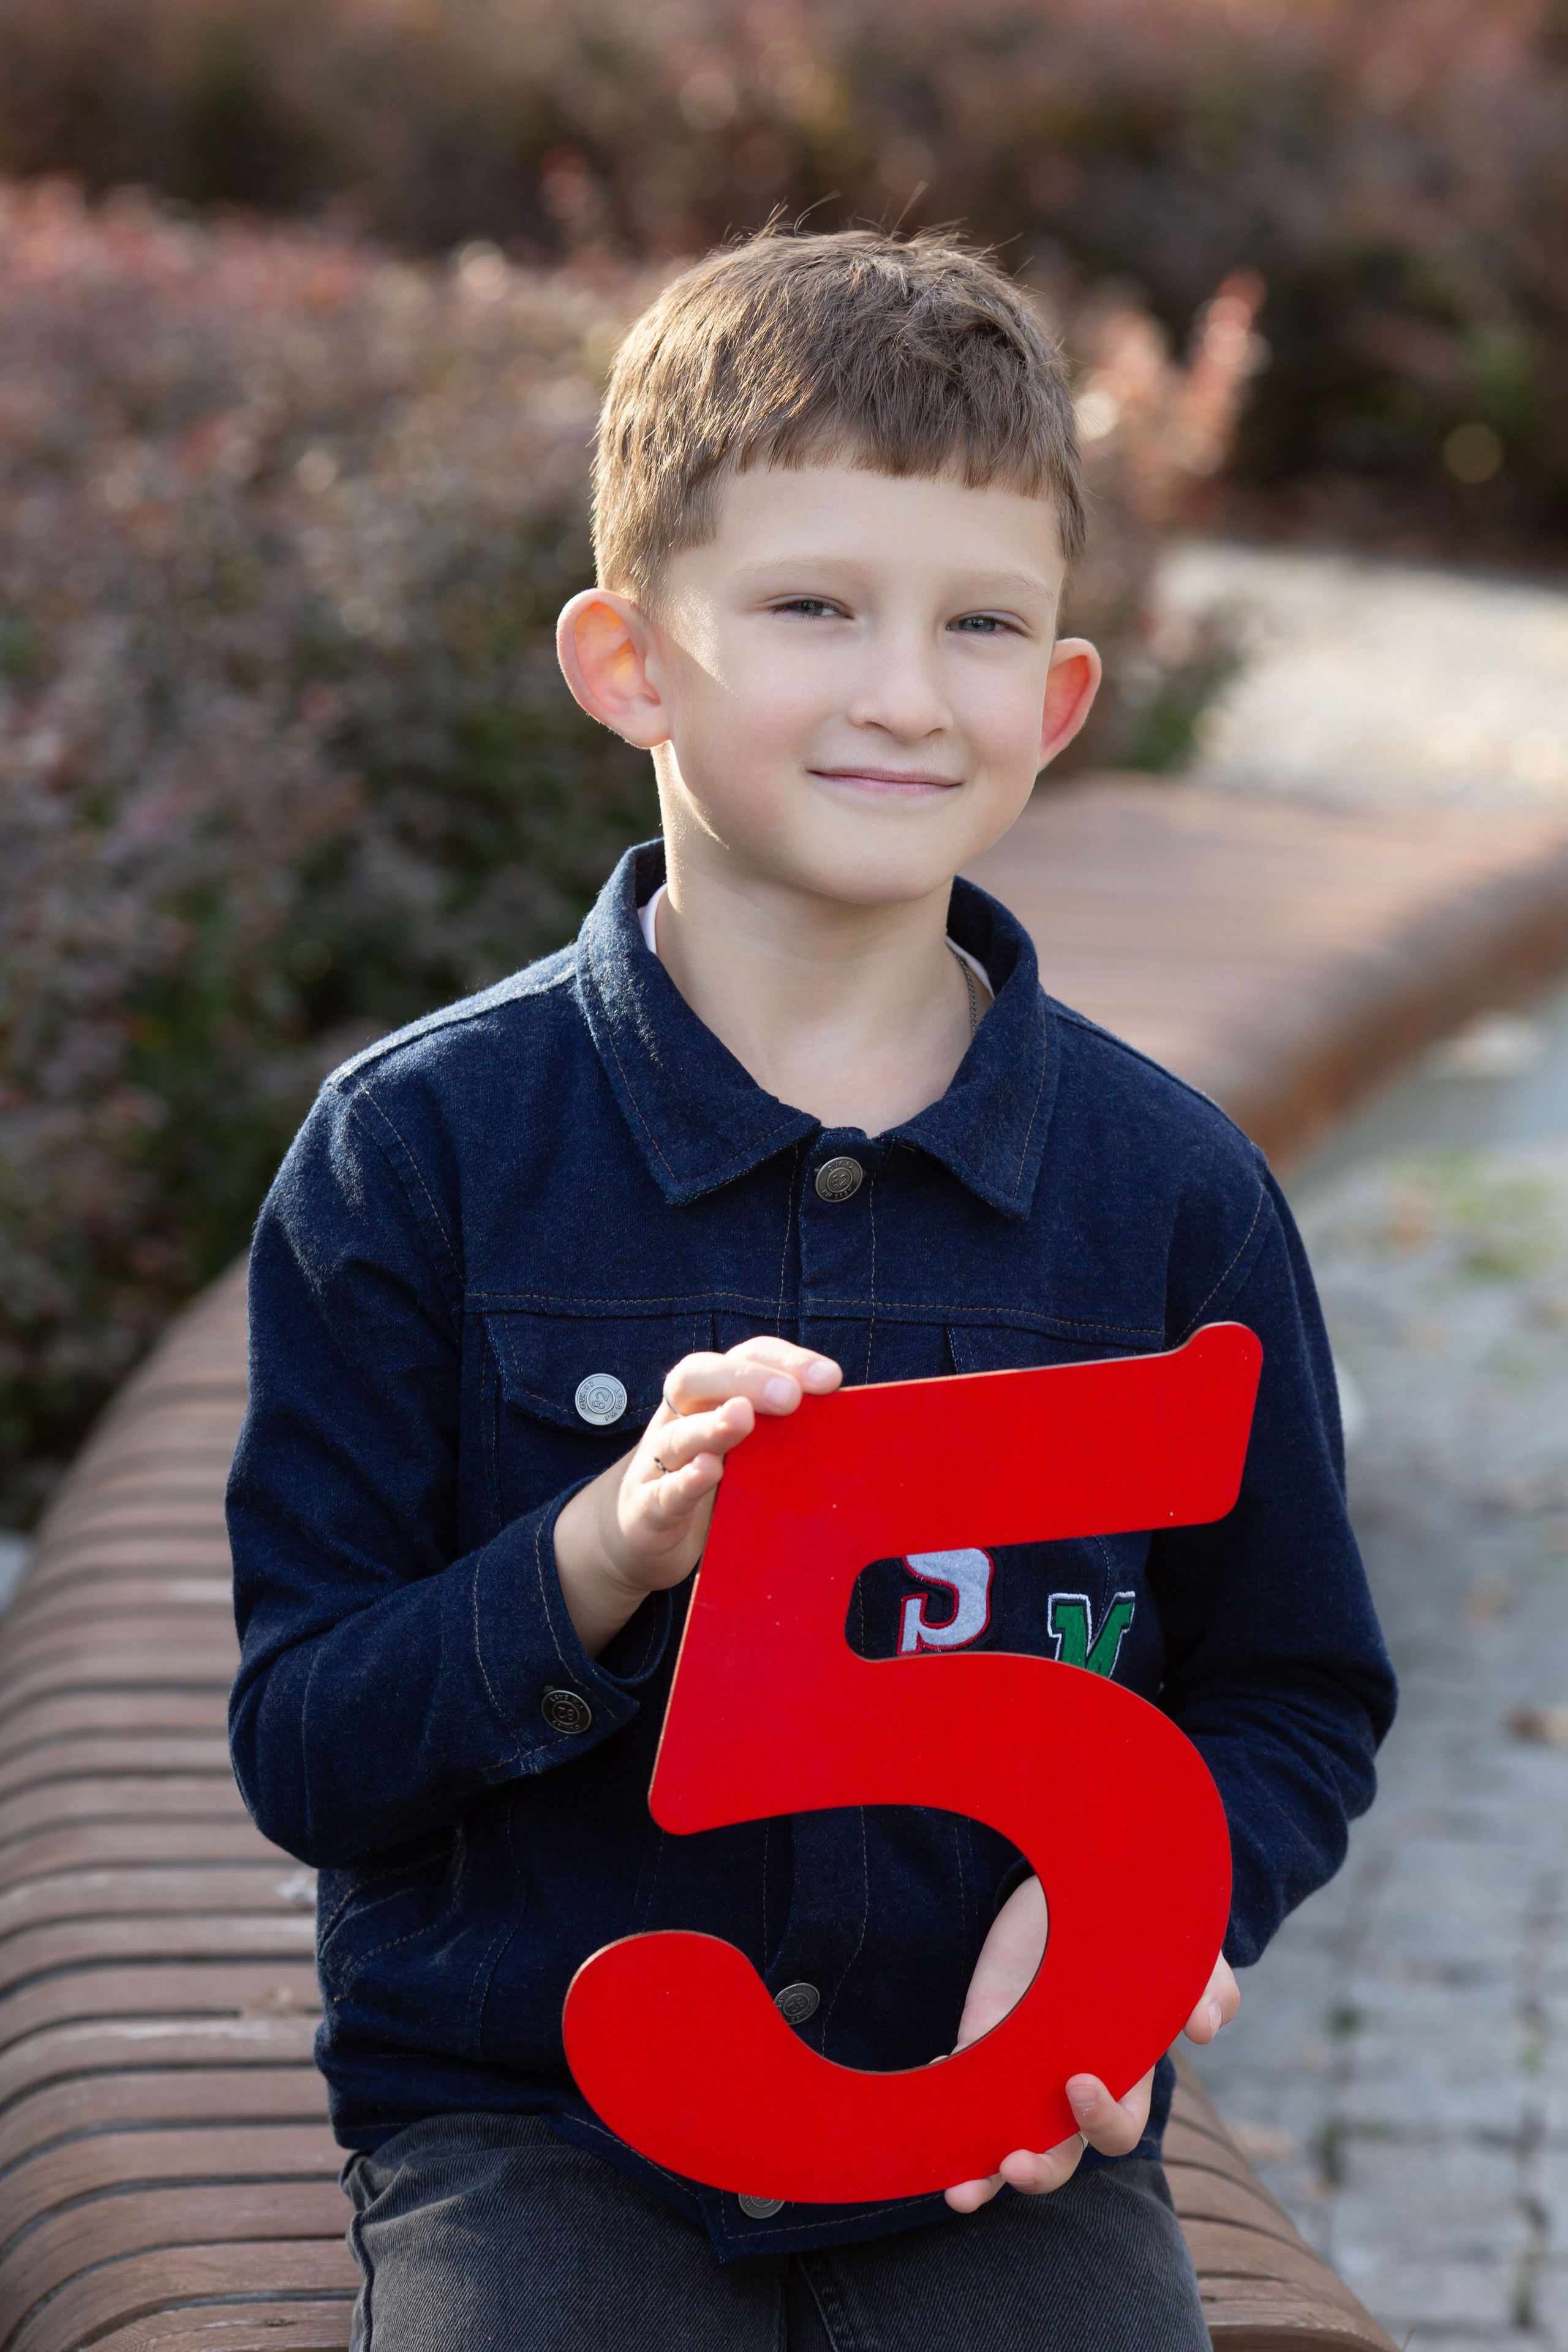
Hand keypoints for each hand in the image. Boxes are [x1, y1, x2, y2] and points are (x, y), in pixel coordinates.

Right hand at [553, 1339, 841, 1655]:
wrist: (643, 1537)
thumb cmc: (712, 1485)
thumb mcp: (750, 1452)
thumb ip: (786, 1434)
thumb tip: (855, 1428)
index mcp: (711, 1396)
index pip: (745, 1356)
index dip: (785, 1360)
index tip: (830, 1378)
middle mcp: (678, 1417)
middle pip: (697, 1377)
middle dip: (744, 1379)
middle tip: (789, 1397)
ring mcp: (656, 1463)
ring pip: (677, 1434)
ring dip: (712, 1425)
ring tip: (742, 1418)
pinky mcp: (645, 1510)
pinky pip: (663, 1491)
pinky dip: (686, 1481)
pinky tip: (709, 1471)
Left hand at [942, 1875, 1239, 2211]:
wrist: (1084, 1880)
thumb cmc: (1141, 1926)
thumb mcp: (1183, 1949)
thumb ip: (1207, 1984)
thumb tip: (1205, 2029)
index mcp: (1123, 2074)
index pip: (1115, 2130)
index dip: (1101, 2123)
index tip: (1078, 2083)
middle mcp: (1070, 2083)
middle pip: (1059, 2156)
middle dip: (1038, 2172)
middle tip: (1014, 2163)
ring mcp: (1024, 2066)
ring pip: (1005, 2138)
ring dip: (982, 2172)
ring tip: (960, 2192)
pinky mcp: (986, 2036)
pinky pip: (963, 2082)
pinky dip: (946, 2092)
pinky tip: (935, 2070)